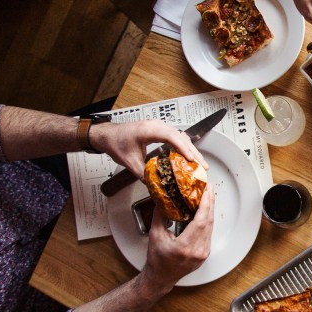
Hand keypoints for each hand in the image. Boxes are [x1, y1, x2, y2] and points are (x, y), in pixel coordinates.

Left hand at [90, 120, 205, 178]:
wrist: (108, 135)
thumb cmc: (116, 143)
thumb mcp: (129, 162)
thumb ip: (144, 174)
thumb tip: (156, 186)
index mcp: (149, 130)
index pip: (171, 136)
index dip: (183, 148)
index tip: (191, 159)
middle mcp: (156, 125)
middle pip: (181, 137)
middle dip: (193, 152)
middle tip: (203, 166)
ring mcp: (159, 127)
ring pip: (181, 137)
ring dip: (191, 150)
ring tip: (200, 164)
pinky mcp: (160, 131)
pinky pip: (176, 137)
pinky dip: (185, 147)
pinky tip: (190, 158)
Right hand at [142, 183, 215, 290]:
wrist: (161, 277)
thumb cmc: (157, 260)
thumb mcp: (155, 235)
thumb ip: (159, 216)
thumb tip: (162, 199)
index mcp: (185, 247)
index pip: (200, 221)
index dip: (205, 204)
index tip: (206, 191)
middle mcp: (198, 251)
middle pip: (208, 222)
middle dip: (210, 202)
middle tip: (208, 188)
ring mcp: (203, 253)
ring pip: (210, 227)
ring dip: (210, 210)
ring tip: (207, 196)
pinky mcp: (205, 253)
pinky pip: (209, 233)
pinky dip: (207, 220)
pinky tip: (205, 211)